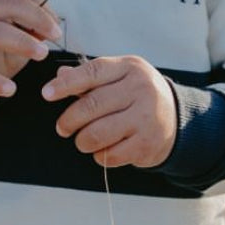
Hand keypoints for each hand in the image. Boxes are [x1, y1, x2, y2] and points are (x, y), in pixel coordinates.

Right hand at [0, 0, 61, 103]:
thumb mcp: (17, 35)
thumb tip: (54, 28)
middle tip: (57, 36)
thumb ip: (34, 29)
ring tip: (42, 54)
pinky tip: (11, 89)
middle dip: (36, 19)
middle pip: (8, 7)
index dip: (43, 9)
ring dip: (22, 41)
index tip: (58, 27)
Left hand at [42, 55, 176, 167]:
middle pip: (91, 106)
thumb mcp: (119, 78)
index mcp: (130, 68)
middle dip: (69, 120)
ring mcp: (147, 117)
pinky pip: (110, 155)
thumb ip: (89, 77)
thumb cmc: (137, 96)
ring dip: (82, 141)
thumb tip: (60, 76)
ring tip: (83, 141)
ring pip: (97, 134)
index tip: (46, 94)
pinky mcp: (147, 144)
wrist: (178, 119)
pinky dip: (100, 156)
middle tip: (63, 128)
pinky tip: (104, 150)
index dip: (65, 84)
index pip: (92, 72)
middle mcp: (141, 89)